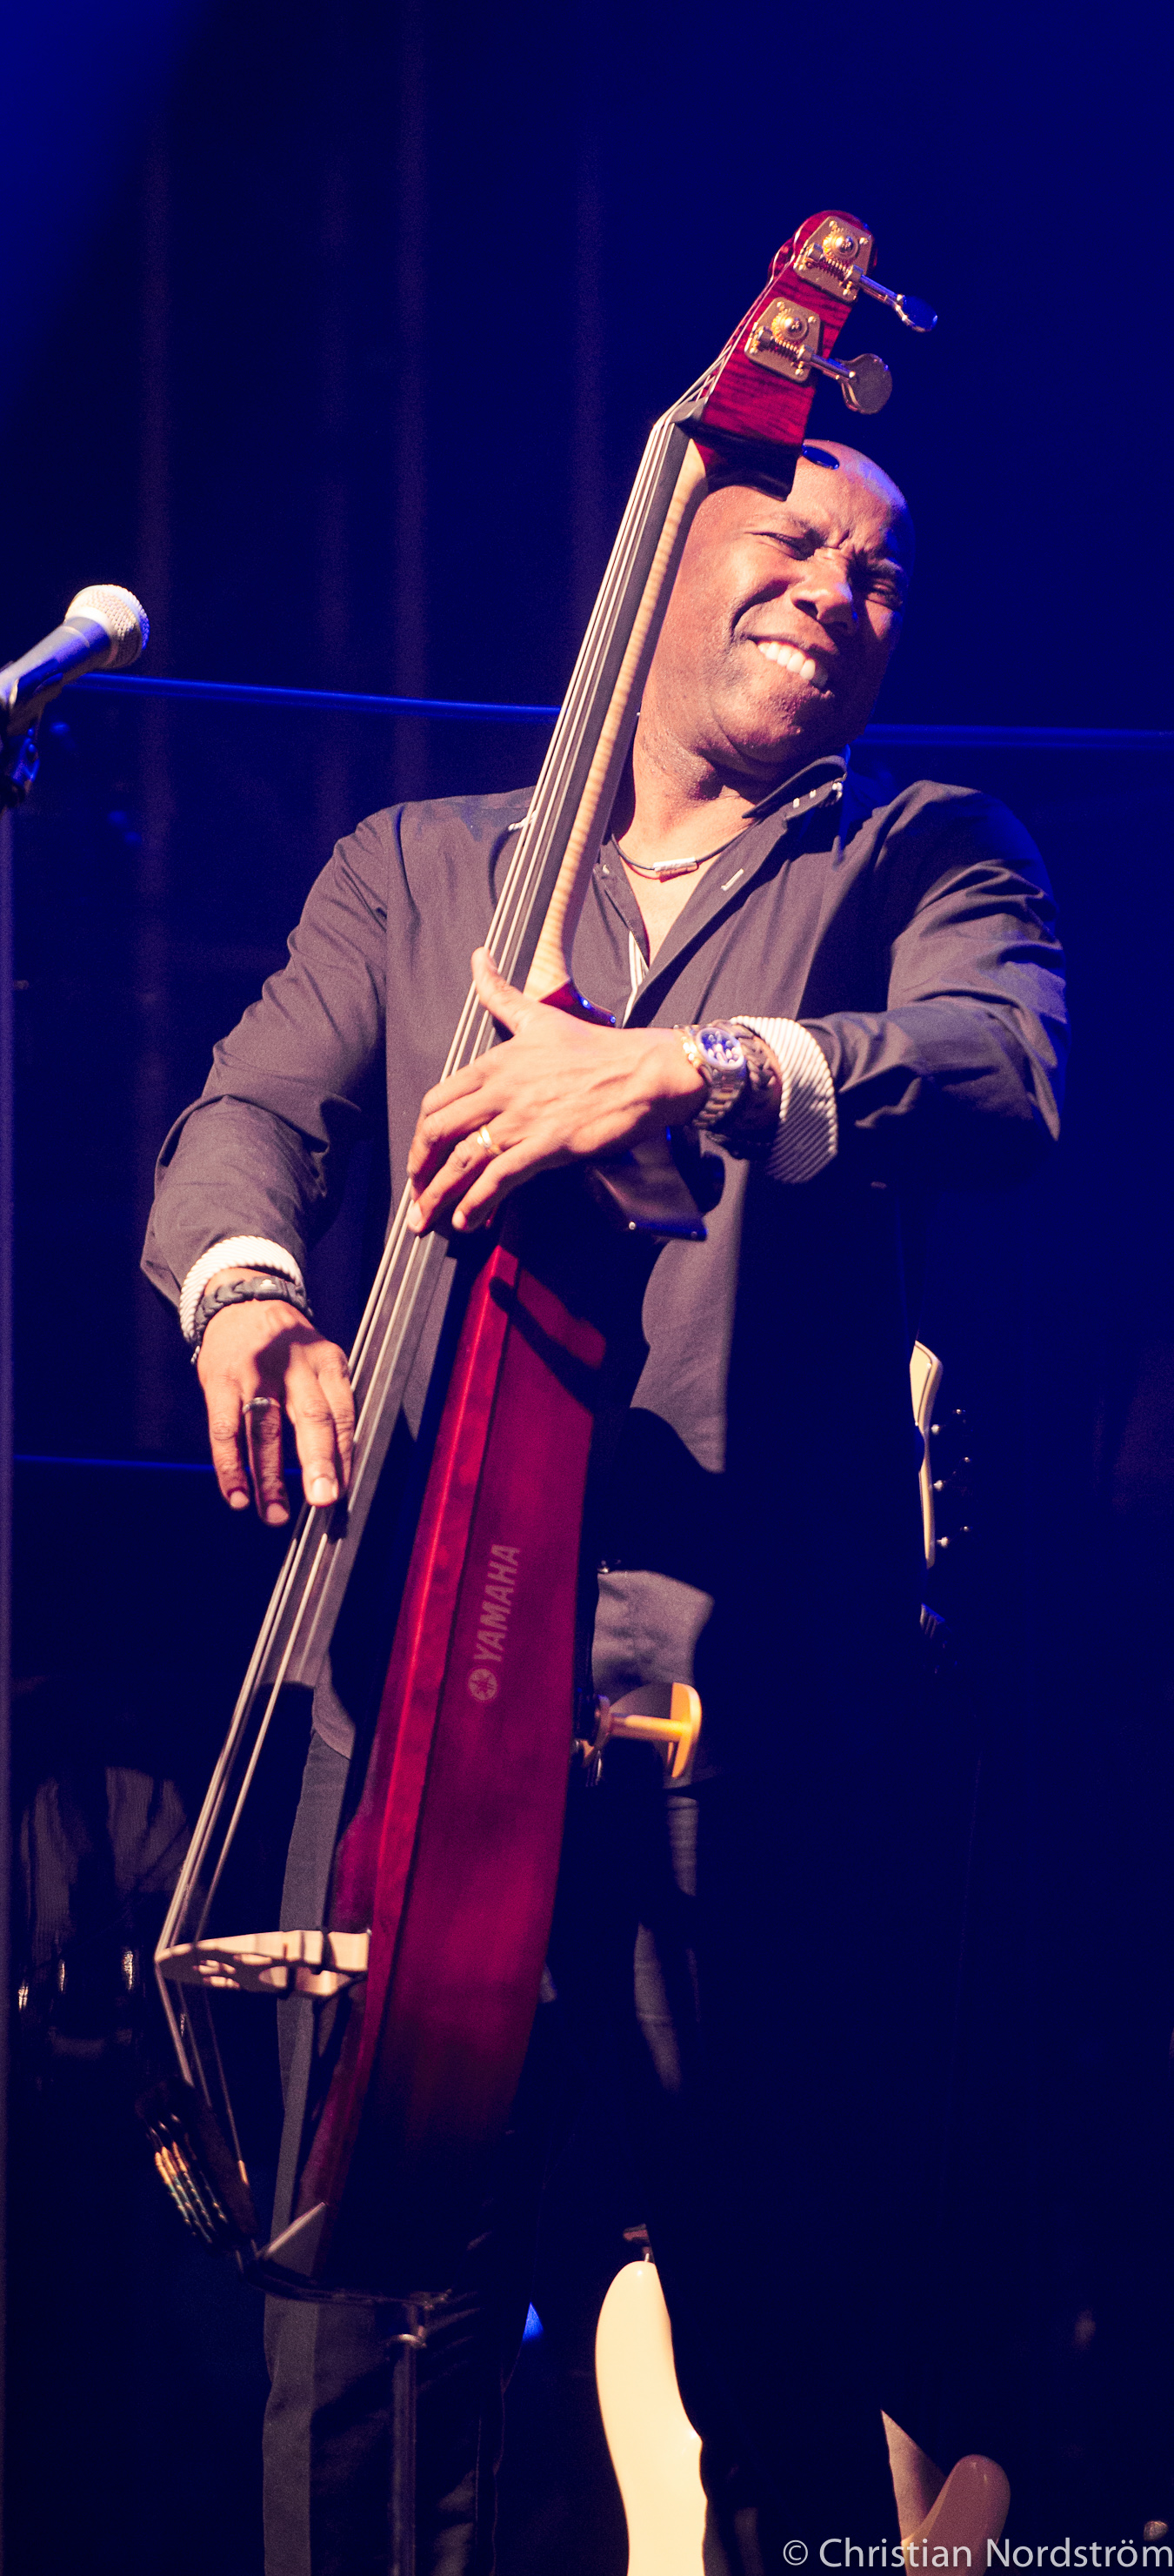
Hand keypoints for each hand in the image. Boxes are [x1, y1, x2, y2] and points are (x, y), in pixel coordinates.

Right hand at [197, 1294, 354, 1524]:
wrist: (242, 1303)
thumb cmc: (290, 1349)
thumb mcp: (320, 1362)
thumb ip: (330, 1405)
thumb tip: (340, 1470)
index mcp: (327, 1363)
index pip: (342, 1414)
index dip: (345, 1456)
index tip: (344, 1491)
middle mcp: (294, 1366)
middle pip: (310, 1418)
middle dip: (318, 1463)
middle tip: (323, 1501)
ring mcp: (255, 1374)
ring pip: (265, 1431)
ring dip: (270, 1478)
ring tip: (275, 1515)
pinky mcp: (221, 1382)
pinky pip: (226, 1431)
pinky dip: (230, 1467)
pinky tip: (237, 1496)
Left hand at [406, 948, 706, 1235]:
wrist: (646, 1072)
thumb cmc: (598, 1048)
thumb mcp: (540, 1016)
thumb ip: (501, 994)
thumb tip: (478, 959)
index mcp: (495, 1062)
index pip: (437, 1100)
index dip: (421, 1134)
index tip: (421, 1155)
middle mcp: (501, 1090)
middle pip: (438, 1133)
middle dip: (420, 1168)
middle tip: (416, 1193)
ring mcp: (522, 1119)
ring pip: (461, 1161)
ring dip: (437, 1196)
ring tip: (427, 1220)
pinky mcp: (546, 1146)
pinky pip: (497, 1179)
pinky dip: (476, 1205)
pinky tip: (465, 1221)